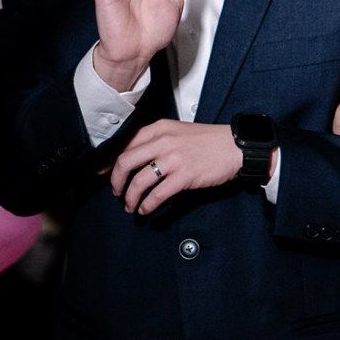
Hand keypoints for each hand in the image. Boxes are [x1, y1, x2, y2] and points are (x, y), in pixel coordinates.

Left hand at [112, 120, 240, 214]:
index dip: (110, 162)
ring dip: (130, 197)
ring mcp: (173, 159)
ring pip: (139, 181)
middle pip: (125, 162)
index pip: (126, 143)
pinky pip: (157, 195)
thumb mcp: (178, 132)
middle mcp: (163, 141)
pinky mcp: (184, 176)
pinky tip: (146, 211)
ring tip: (130, 206)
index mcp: (160, 128)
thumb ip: (157, 140)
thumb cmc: (208, 141)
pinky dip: (147, 206)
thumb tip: (135, 158)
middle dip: (116, 181)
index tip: (104, 173)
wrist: (235, 147)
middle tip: (116, 191)